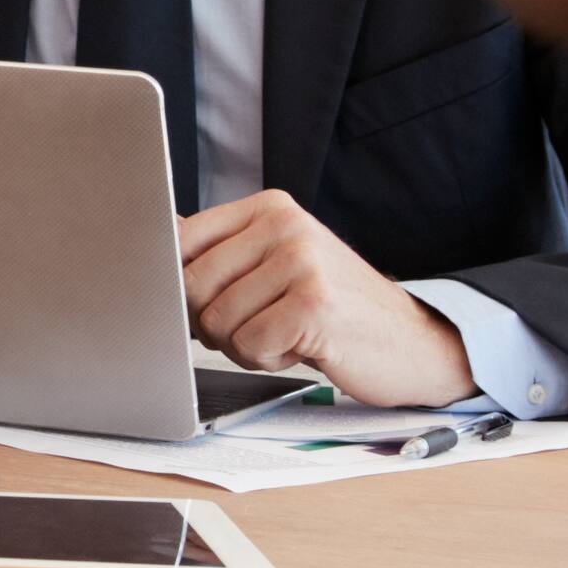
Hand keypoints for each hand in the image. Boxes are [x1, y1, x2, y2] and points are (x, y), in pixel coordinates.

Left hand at [179, 190, 472, 406]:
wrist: (412, 341)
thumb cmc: (332, 308)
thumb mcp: (278, 265)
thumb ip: (223, 252)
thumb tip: (155, 239)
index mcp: (269, 208)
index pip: (179, 240)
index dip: (178, 285)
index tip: (201, 304)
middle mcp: (285, 225)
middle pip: (191, 286)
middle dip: (212, 323)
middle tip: (258, 325)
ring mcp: (302, 261)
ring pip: (217, 322)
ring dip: (244, 345)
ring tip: (286, 334)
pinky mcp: (314, 304)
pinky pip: (249, 345)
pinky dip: (269, 359)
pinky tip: (303, 348)